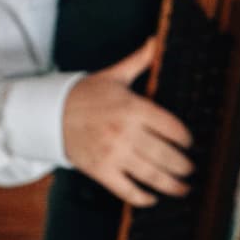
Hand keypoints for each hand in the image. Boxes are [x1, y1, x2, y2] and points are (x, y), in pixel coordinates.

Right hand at [63, 35, 191, 206]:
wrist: (49, 113)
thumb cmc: (84, 95)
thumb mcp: (113, 76)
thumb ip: (139, 61)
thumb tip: (156, 41)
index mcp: (133, 108)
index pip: (172, 127)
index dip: (186, 138)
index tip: (190, 143)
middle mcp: (126, 132)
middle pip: (166, 155)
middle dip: (183, 166)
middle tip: (190, 170)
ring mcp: (113, 153)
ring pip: (151, 175)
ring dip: (171, 185)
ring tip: (183, 188)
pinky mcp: (100, 170)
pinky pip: (127, 189)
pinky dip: (142, 197)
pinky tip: (152, 198)